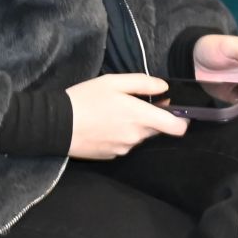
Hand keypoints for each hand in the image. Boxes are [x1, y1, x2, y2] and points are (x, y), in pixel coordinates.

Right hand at [65, 72, 187, 158]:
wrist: (55, 125)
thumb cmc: (85, 99)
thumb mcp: (114, 82)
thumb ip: (143, 83)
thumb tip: (165, 88)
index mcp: (141, 117)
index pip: (177, 128)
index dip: (182, 120)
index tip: (175, 111)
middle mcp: (136, 137)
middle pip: (157, 130)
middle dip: (152, 119)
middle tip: (135, 104)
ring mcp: (124, 149)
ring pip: (140, 137)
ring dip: (135, 127)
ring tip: (114, 114)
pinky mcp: (111, 156)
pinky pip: (124, 144)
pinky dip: (120, 136)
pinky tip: (104, 126)